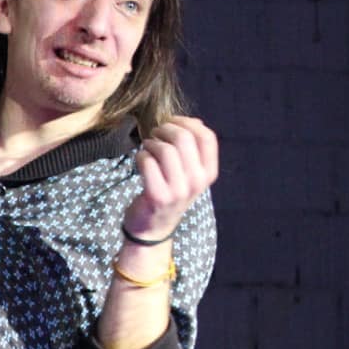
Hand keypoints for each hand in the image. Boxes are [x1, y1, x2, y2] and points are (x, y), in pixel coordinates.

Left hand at [123, 116, 218, 241]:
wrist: (154, 227)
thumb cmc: (170, 192)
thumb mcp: (190, 174)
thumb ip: (194, 149)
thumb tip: (193, 121)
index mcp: (209, 173)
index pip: (207, 137)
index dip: (188, 123)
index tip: (173, 122)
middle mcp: (197, 182)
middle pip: (184, 139)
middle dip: (165, 129)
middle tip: (155, 133)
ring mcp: (178, 190)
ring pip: (165, 149)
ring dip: (151, 142)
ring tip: (147, 147)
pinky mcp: (157, 196)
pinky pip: (148, 162)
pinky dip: (140, 156)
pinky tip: (140, 159)